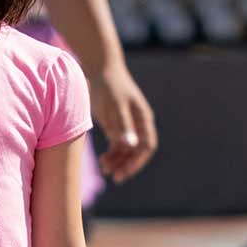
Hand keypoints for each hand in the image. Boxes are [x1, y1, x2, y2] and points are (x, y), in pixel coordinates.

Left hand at [88, 64, 156, 182]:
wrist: (100, 70)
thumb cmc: (109, 86)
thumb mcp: (115, 106)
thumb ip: (122, 125)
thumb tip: (131, 145)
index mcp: (143, 119)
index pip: (146, 146)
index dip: (137, 161)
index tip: (124, 171)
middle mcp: (138, 124)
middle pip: (137, 151)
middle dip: (127, 165)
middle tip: (114, 177)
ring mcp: (127, 126)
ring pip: (126, 150)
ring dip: (118, 161)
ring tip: (105, 169)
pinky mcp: (115, 125)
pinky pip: (117, 145)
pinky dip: (111, 155)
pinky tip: (103, 162)